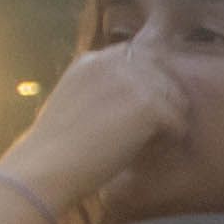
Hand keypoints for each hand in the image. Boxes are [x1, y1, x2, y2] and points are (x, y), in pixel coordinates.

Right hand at [0, 36, 192, 223]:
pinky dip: (170, 141)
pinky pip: (178, 121)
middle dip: (162, 102)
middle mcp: (114, 62)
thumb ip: (100, 89)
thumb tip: (129, 100)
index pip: (138, 57)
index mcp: (92, 60)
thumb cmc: (53, 148)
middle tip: (150, 132)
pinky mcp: (148, 104)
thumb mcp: (72, 101)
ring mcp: (133, 80)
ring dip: (169, 121)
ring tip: (150, 143)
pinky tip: (150, 153)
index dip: (148, 83)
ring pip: (174, 97)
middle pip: (162, 75)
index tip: (144, 109)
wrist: (45, 166)